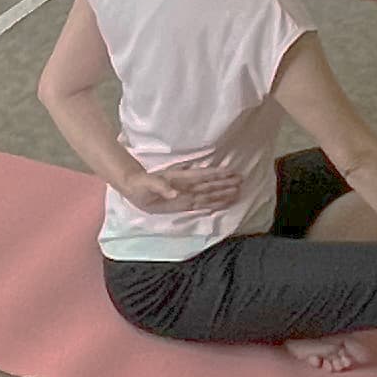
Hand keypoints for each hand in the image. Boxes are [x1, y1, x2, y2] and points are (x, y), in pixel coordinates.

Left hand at [118, 153, 249, 214]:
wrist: (134, 188)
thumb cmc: (140, 183)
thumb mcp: (146, 183)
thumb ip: (160, 186)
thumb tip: (174, 194)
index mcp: (180, 179)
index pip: (202, 177)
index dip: (216, 175)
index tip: (231, 172)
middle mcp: (187, 186)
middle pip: (210, 185)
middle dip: (225, 183)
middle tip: (242, 181)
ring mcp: (187, 194)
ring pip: (209, 193)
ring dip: (223, 192)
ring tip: (238, 190)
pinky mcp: (185, 204)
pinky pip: (203, 204)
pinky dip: (214, 203)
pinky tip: (224, 202)